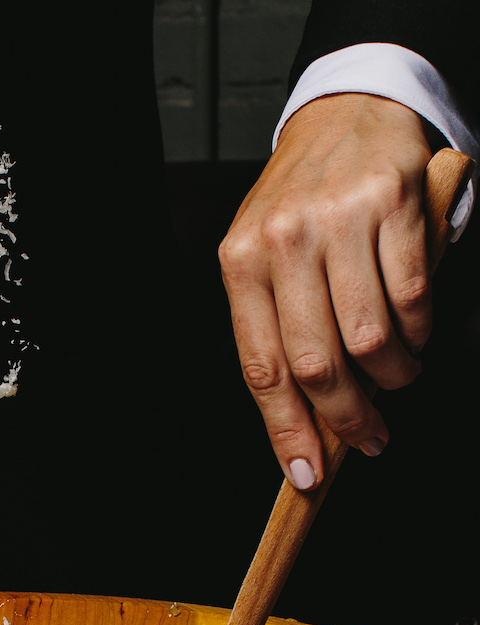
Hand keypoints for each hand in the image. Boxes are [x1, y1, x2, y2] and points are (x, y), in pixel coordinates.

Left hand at [219, 93, 435, 490]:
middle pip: (318, 362)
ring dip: (393, 376)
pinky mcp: (396, 204)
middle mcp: (283, 242)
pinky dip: (420, 330)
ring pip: (372, 337)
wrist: (343, 115)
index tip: (305, 474)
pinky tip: (413, 332)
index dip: (285, 429)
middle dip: (348, 416)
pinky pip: (414, 295)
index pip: (261, 367)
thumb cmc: (299, 201)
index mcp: (240, 263)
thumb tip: (302, 414)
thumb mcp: (262, 255)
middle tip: (369, 438)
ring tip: (396, 377)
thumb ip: (277, 325)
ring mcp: (340, 221)